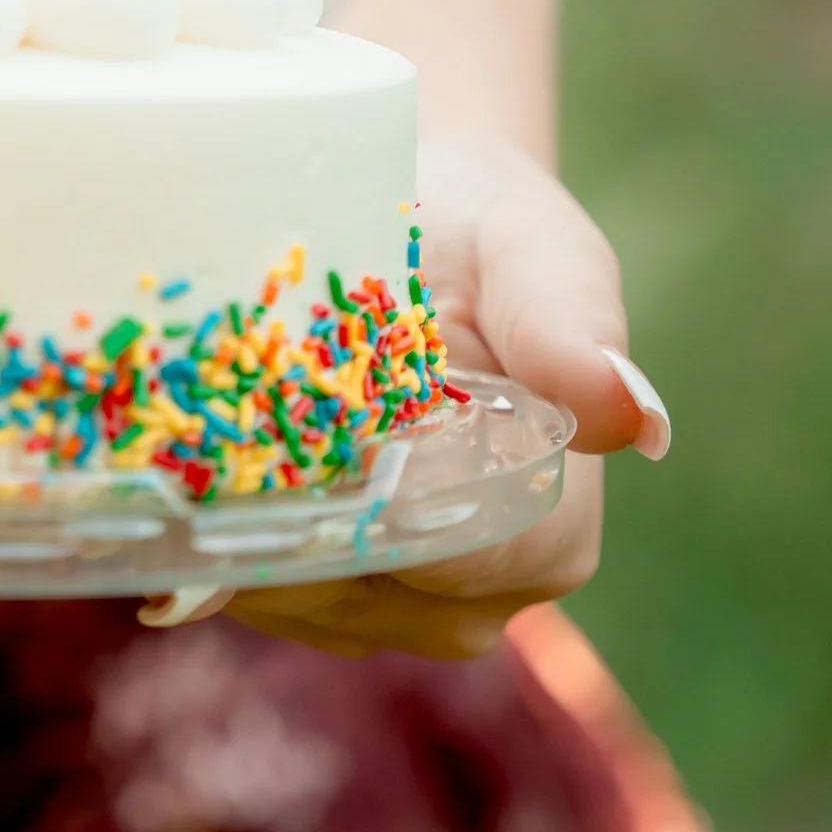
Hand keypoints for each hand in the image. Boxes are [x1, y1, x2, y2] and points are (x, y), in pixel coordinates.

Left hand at [144, 131, 669, 663]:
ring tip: (214, 412)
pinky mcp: (314, 587)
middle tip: (236, 406)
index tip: (311, 419)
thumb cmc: (486, 230)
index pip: (455, 560)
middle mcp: (479, 592)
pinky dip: (213, 525)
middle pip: (365, 591)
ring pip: (296, 597)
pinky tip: (196, 448)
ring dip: (242, 517)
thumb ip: (568, 322)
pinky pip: (252, 586)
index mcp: (550, 532)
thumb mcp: (532, 246)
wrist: (414, 230)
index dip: (377, 499)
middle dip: (294, 508)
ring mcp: (390, 601)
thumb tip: (635, 418)